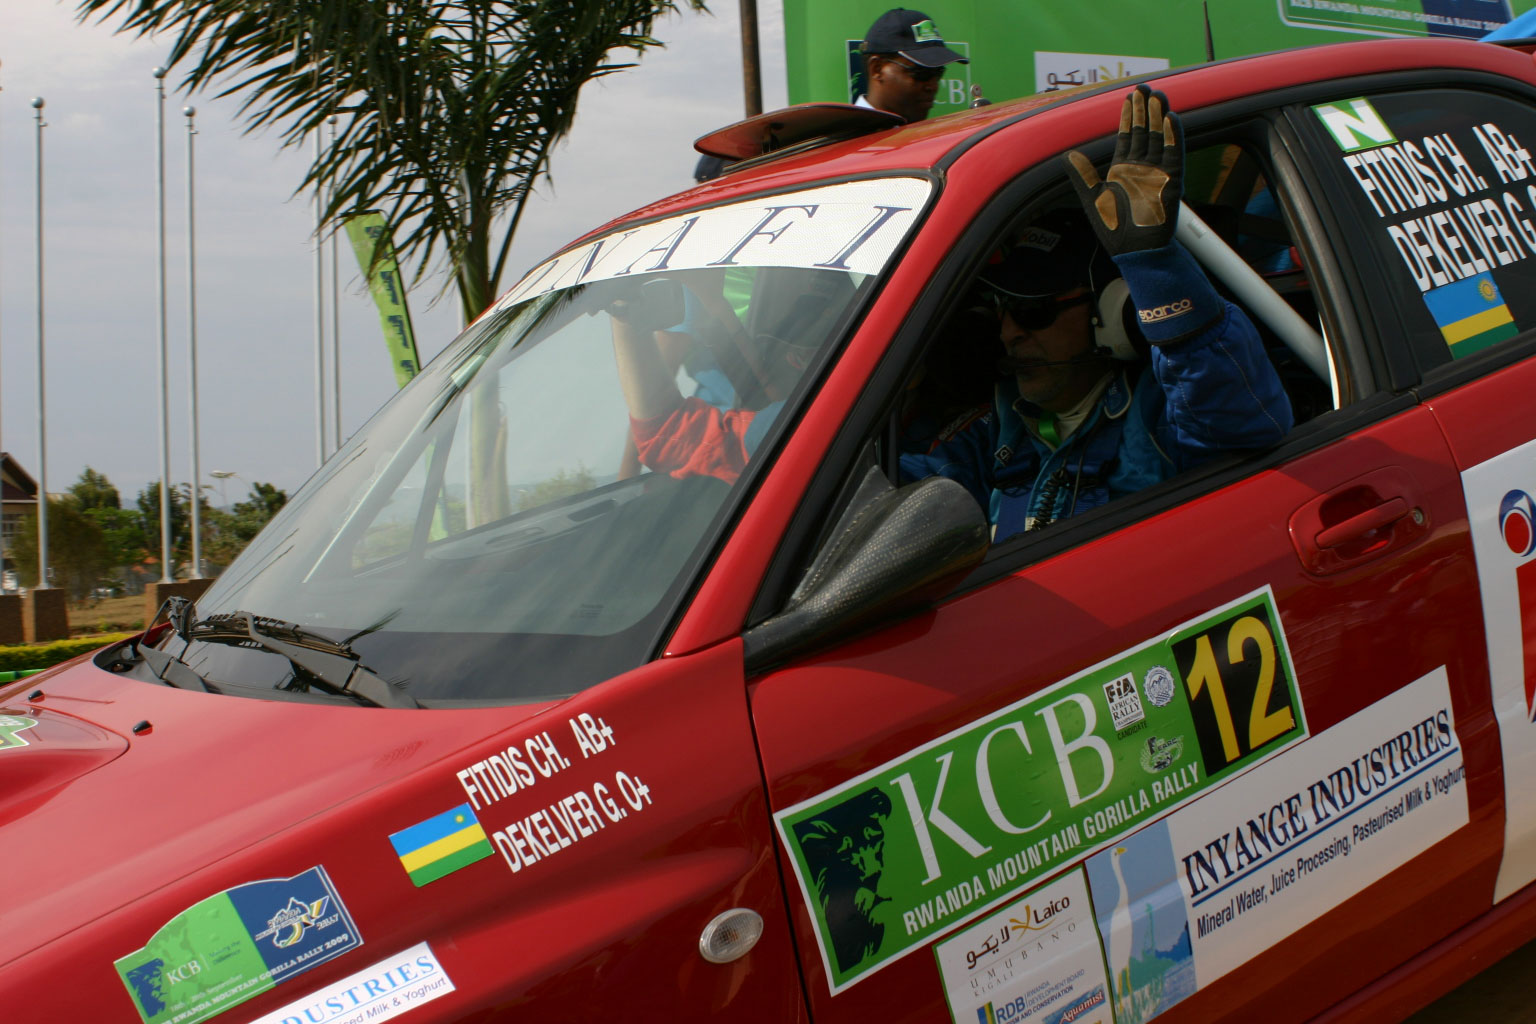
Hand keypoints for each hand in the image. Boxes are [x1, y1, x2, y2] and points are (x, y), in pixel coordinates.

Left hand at [1065, 85, 1182, 255]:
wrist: (1133, 251)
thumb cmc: (1114, 228)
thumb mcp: (1093, 198)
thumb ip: (1082, 176)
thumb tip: (1068, 155)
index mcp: (1123, 169)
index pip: (1128, 135)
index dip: (1129, 116)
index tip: (1130, 96)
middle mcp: (1142, 167)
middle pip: (1146, 131)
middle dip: (1145, 110)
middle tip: (1144, 87)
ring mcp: (1158, 173)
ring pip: (1161, 139)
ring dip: (1160, 117)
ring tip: (1158, 96)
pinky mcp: (1171, 182)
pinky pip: (1174, 155)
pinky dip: (1173, 137)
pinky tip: (1171, 119)